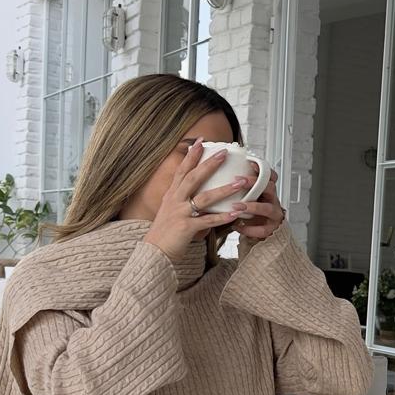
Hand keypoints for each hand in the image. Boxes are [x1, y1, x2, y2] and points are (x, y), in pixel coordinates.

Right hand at [145, 142, 250, 261]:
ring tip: (240, 182)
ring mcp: (180, 214)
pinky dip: (222, 217)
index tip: (201, 141)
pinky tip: (236, 212)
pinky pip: (208, 221)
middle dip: (210, 164)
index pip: (182, 170)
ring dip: (224, 189)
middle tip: (224, 153)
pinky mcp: (186, 228)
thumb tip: (196, 197)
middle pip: (193, 178)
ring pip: (205, 198)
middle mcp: (175, 201)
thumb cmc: (164, 234)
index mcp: (171, 195)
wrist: (153, 253)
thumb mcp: (169, 212)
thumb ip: (181, 201)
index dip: (191, 155)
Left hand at [228, 170, 284, 241]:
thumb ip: (237, 186)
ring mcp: (273, 215)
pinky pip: (262, 229)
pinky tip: (237, 226)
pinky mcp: (270, 229)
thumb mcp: (246, 196)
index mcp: (266, 190)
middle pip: (269, 187)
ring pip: (267, 208)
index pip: (270, 176)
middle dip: (254, 184)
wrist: (256, 232)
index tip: (251, 163)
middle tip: (239, 182)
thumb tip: (216, 172)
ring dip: (251, 206)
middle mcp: (272, 200)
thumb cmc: (249, 212)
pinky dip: (249, 228)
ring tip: (237, 206)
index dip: (263, 169)